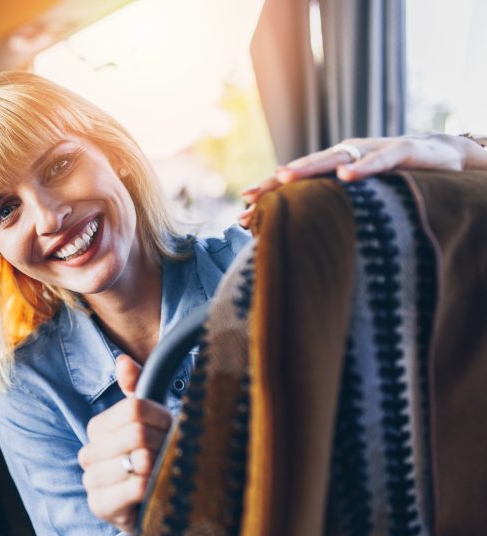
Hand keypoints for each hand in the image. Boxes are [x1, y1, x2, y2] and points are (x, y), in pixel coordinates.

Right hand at [78, 355, 172, 535]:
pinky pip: (136, 487)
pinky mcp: (100, 506)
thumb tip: (122, 361)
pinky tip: (157, 489)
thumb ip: (136, 389)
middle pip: (137, 433)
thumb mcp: (150, 422)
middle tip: (169, 454)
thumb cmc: (153, 459)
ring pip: (138, 460)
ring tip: (164, 472)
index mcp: (97, 428)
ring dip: (162, 466)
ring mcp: (91, 480)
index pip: (134, 409)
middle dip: (163, 443)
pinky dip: (154, 486)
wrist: (156, 504)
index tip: (169, 429)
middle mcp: (87, 452)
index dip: (161, 417)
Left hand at [239, 133, 484, 226]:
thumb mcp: (361, 193)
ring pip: (336, 157)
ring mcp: (374, 150)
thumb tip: (301, 231)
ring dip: (309, 167)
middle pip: (307, 166)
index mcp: (336, 165)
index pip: (299, 177)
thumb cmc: (396, 178)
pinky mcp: (404, 151)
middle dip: (278, 180)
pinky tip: (345, 176)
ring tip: (285, 176)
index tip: (245, 202)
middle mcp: (348, 153)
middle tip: (253, 194)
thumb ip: (334, 203)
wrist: (444, 155)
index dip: (272, 188)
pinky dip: (363, 167)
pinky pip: (381, 160)